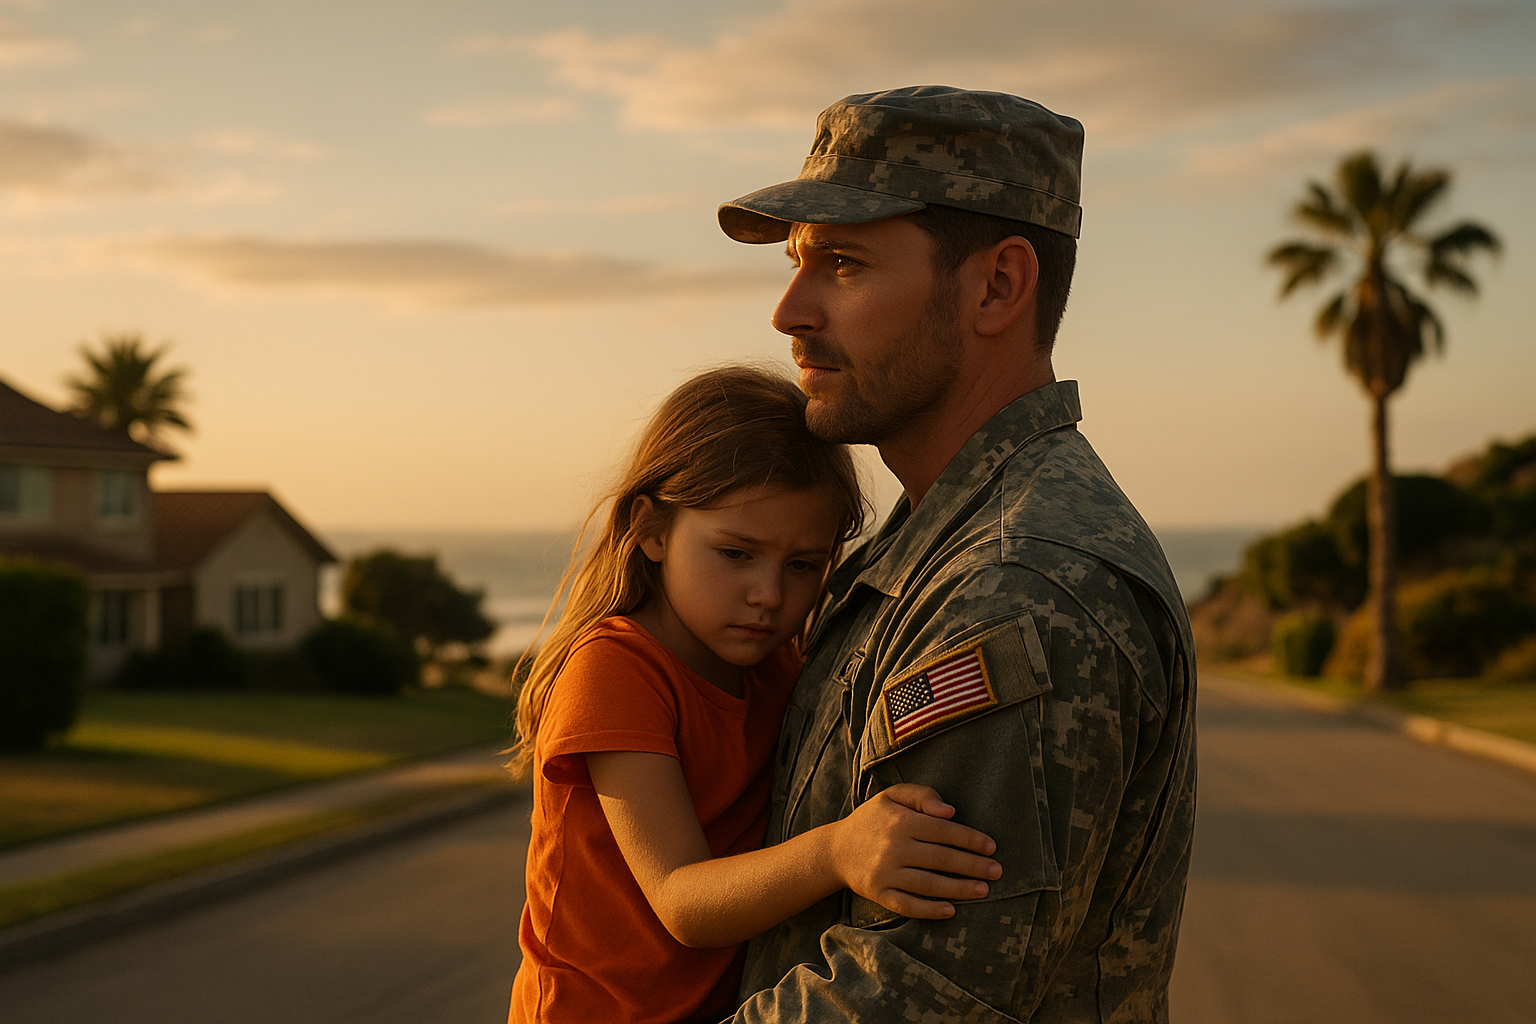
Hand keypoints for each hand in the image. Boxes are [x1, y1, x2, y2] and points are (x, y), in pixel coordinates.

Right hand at [827, 784, 1001, 918]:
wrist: (836, 849)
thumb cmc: (873, 819)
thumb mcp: (892, 796)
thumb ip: (922, 795)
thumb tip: (950, 812)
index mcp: (900, 820)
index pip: (942, 830)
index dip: (969, 839)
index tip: (991, 847)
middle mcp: (893, 847)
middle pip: (940, 858)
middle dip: (972, 866)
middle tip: (997, 871)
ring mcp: (885, 872)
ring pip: (928, 883)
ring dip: (958, 888)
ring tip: (983, 891)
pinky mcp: (878, 893)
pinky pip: (906, 904)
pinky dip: (929, 910)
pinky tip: (950, 910)